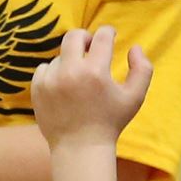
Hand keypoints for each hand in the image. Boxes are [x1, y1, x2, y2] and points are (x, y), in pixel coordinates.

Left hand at [32, 25, 154, 145]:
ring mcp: (51, 80)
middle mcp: (71, 72)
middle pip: (74, 36)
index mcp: (96, 72)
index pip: (102, 36)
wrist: (79, 147)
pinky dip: (55, 73)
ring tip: (80, 80)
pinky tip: (64, 87)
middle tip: (91, 47)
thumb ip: (142, 69)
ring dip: (72, 61)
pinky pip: (45, 68)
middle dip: (86, 37)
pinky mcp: (37, 88)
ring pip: (61, 55)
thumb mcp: (135, 97)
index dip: (108, 32)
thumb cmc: (110, 122)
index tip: (110, 35)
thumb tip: (134, 47)